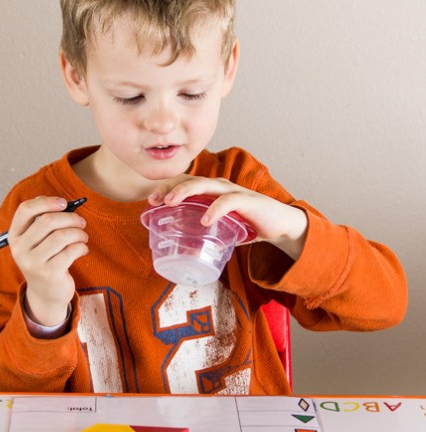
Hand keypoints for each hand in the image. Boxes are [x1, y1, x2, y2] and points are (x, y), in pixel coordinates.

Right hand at [7, 196, 88, 325]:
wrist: (46, 293)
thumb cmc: (45, 260)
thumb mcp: (36, 242)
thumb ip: (43, 222)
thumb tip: (62, 203)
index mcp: (14, 236)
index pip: (25, 210)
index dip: (46, 202)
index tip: (64, 203)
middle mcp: (20, 249)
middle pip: (48, 220)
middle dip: (70, 218)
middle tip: (81, 222)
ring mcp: (33, 263)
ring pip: (62, 235)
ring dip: (78, 233)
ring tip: (83, 237)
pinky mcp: (49, 274)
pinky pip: (71, 251)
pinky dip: (82, 246)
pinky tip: (82, 249)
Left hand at [148, 176, 307, 260]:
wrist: (281, 224)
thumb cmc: (251, 223)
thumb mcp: (224, 229)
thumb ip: (209, 235)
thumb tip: (191, 251)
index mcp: (213, 192)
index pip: (186, 183)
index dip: (167, 188)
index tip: (151, 201)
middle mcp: (221, 187)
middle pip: (190, 180)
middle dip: (170, 188)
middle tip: (155, 200)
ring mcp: (234, 192)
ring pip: (206, 184)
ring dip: (186, 191)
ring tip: (171, 202)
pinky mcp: (248, 201)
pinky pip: (228, 201)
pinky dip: (215, 209)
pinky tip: (204, 219)